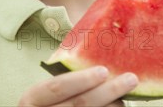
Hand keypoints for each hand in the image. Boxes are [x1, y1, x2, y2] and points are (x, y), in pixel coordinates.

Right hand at [18, 66, 137, 105]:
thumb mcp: (46, 91)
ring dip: (113, 105)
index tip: (104, 70)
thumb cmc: (48, 101)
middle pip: (79, 104)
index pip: (57, 87)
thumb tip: (101, 61)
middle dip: (108, 90)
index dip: (81, 79)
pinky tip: (119, 106)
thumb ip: (63, 79)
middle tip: (130, 78)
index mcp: (31, 99)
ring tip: (127, 93)